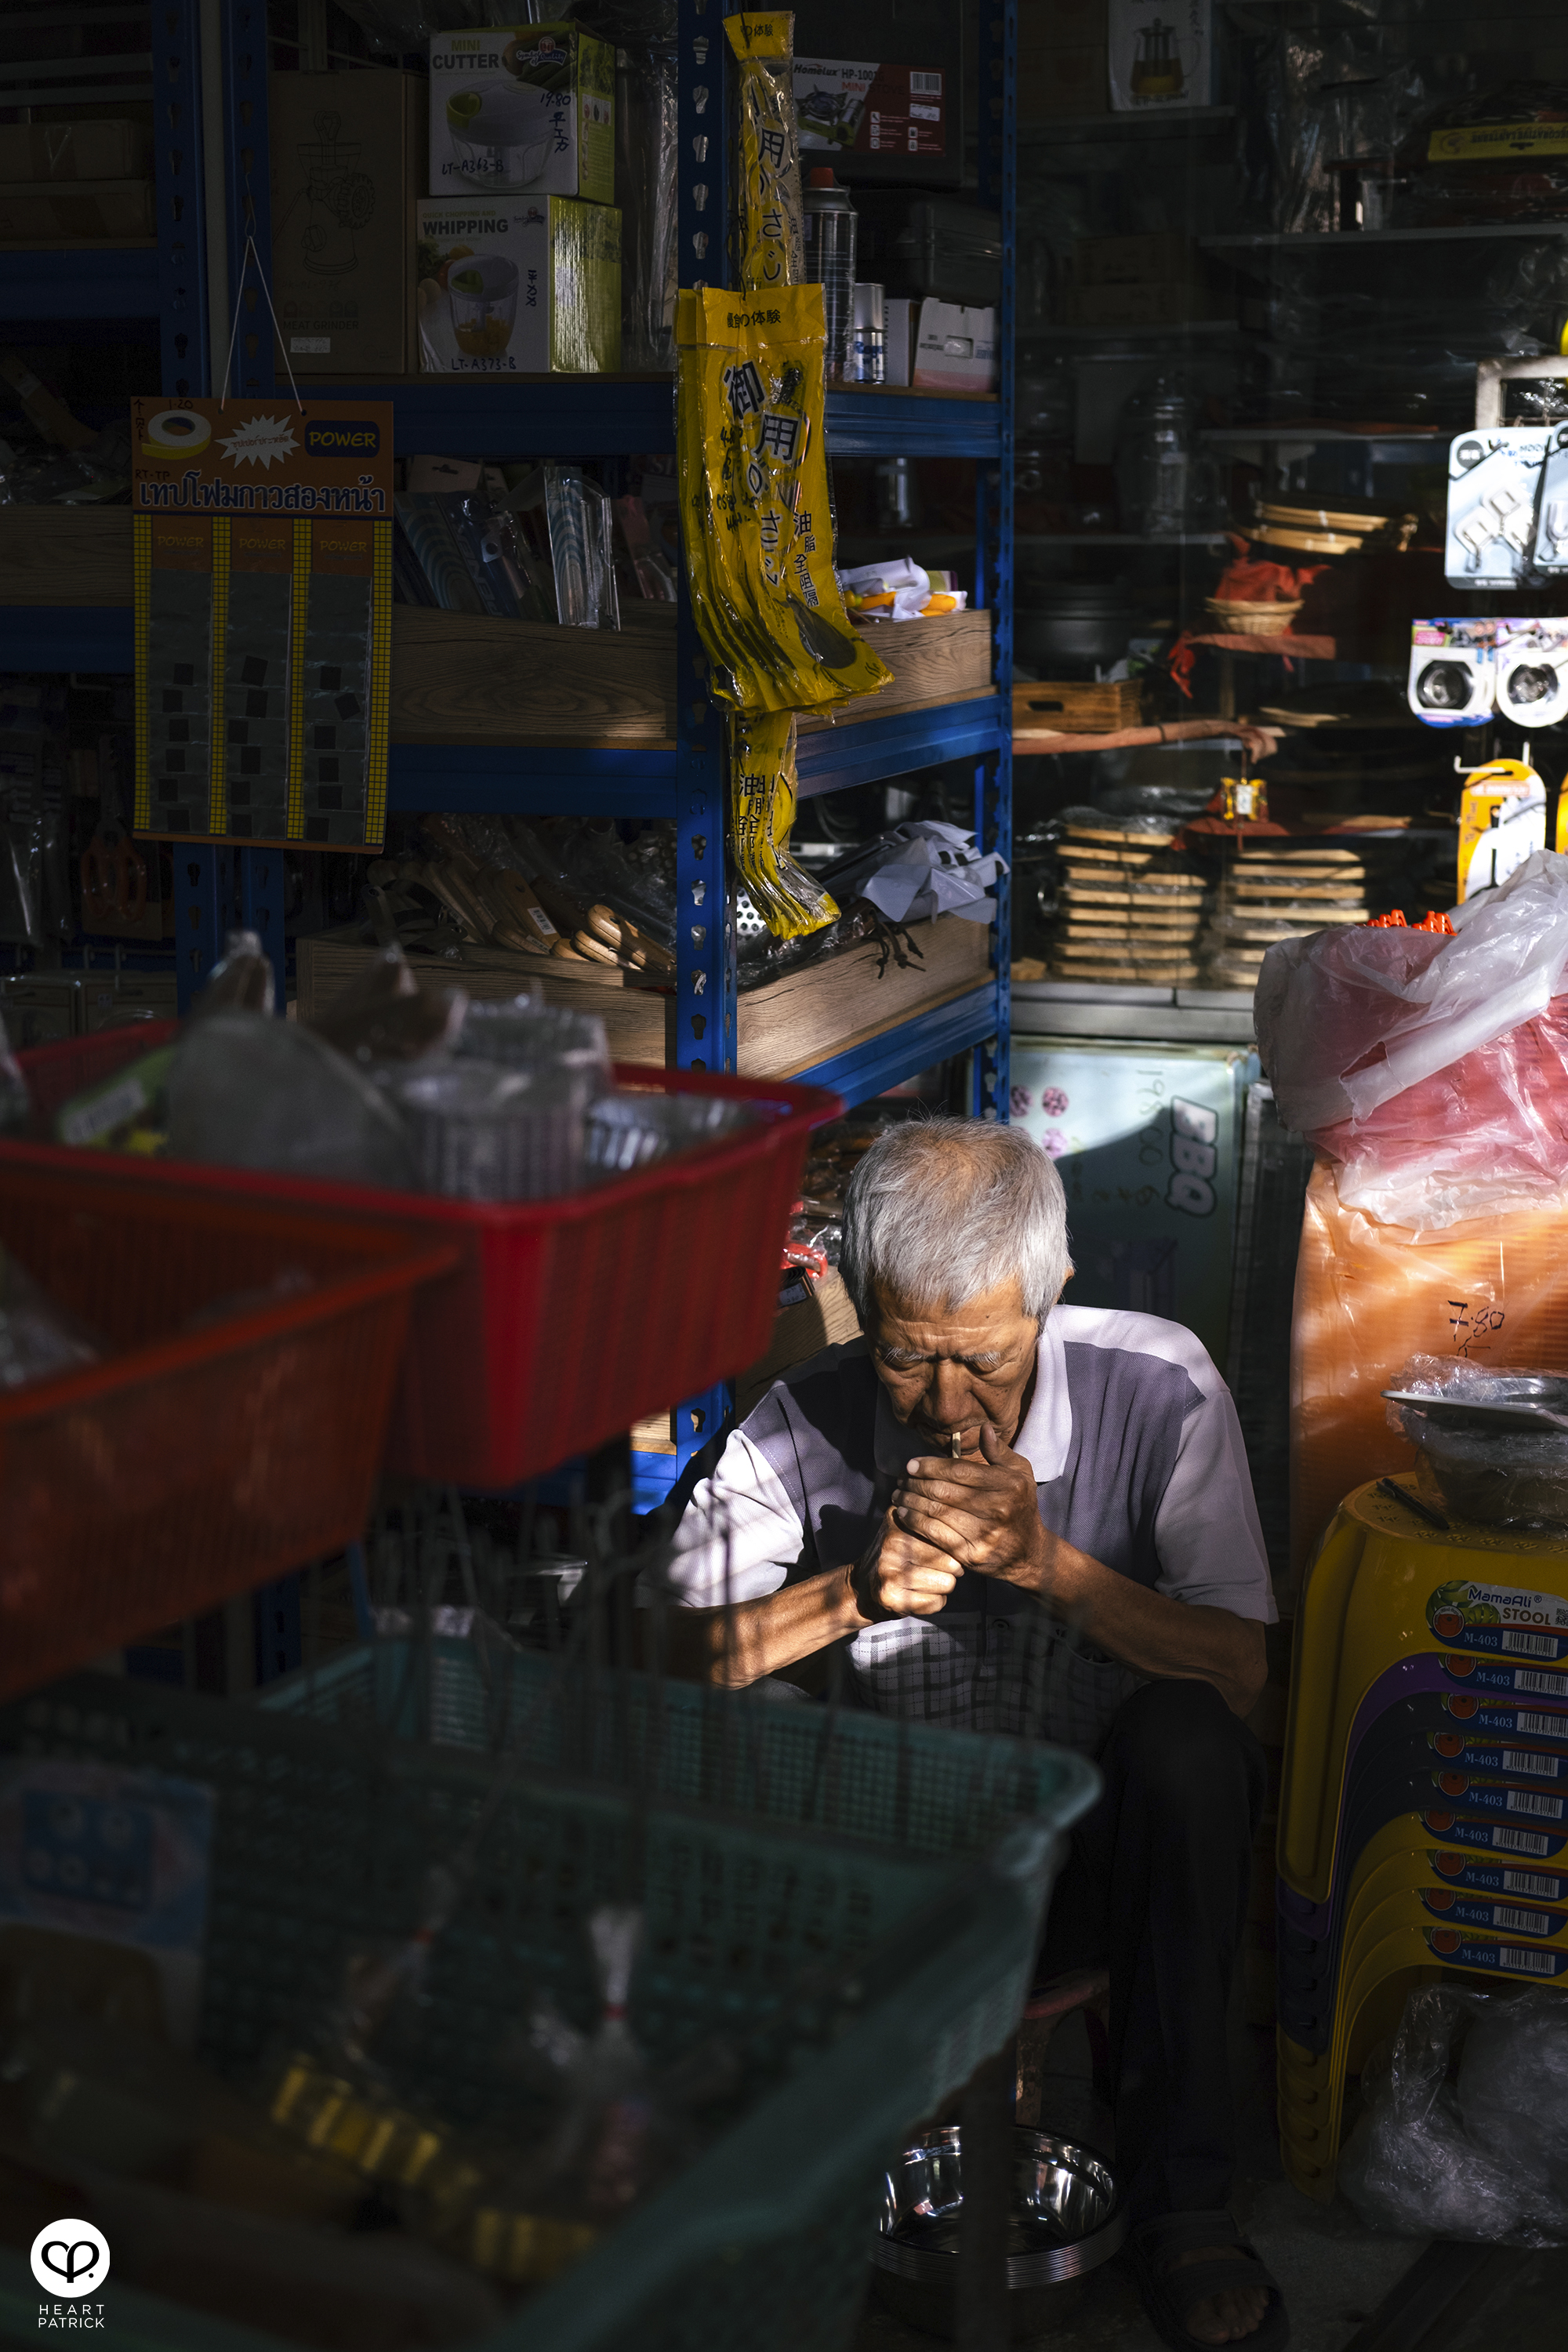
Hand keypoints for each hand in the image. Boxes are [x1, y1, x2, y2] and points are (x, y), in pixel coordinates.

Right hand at [849, 1509, 961, 1622]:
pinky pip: (936, 1602)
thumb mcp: (907, 1531)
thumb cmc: (896, 1559)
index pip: (948, 1536)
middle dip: (951, 1571)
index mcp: (899, 1520)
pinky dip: (934, 1603)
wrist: (861, 1588)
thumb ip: (934, 1524)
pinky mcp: (890, 1595)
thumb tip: (971, 1532)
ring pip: (947, 1583)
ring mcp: (889, 1569)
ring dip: (942, 1588)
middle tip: (934, 1572)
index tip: (944, 1554)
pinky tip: (917, 1596)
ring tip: (924, 1583)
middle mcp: (892, 1542)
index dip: (954, 1550)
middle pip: (951, 1561)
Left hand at [890, 1423, 1049, 1592]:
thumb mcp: (1020, 1474)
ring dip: (911, 1501)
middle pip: (944, 1491)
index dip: (931, 1466)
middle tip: (901, 1479)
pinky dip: (915, 1521)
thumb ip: (999, 1452)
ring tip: (898, 1494)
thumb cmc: (1020, 1507)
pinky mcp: (971, 1554)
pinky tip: (904, 1513)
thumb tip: (983, 1428)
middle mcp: (998, 1508)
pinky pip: (935, 1533)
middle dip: (916, 1483)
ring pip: (936, 1511)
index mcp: (1008, 1484)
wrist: (1028, 1553)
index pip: (960, 1471)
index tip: (911, 1465)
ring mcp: (984, 1533)